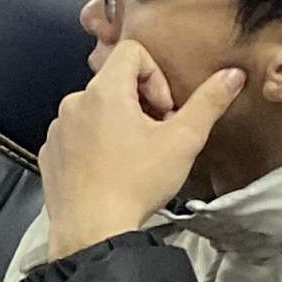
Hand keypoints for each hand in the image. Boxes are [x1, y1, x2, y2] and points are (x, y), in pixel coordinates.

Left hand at [38, 37, 247, 256]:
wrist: (92, 229)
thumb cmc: (135, 182)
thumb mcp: (183, 140)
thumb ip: (208, 102)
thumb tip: (231, 75)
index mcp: (103, 92)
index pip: (131, 51)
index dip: (156, 75)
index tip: (165, 108)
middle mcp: (73, 104)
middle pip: (115, 82)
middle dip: (143, 102)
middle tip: (158, 135)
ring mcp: (57, 128)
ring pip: (96, 109)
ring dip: (120, 122)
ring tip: (137, 155)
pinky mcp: (50, 152)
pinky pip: (78, 133)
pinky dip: (97, 142)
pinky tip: (113, 169)